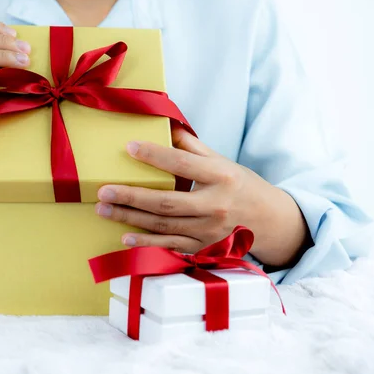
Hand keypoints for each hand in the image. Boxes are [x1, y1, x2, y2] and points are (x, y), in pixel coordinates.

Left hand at [95, 124, 309, 266]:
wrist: (269, 220)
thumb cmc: (241, 185)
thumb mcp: (222, 161)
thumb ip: (193, 147)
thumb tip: (165, 126)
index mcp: (220, 177)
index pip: (182, 165)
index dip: (154, 155)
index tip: (129, 147)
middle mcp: (214, 206)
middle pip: (166, 201)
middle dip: (131, 196)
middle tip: (103, 190)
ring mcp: (209, 230)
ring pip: (163, 225)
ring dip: (130, 218)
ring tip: (104, 209)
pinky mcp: (204, 247)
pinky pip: (170, 245)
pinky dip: (146, 242)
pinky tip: (124, 236)